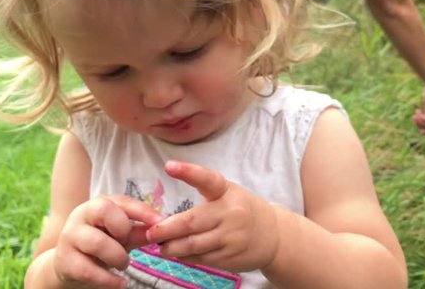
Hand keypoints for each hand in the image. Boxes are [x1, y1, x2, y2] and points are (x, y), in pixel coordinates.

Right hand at [53, 195, 164, 287]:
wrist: (69, 265)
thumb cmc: (102, 245)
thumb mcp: (122, 236)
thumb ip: (140, 232)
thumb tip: (162, 230)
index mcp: (99, 204)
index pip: (122, 201)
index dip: (142, 211)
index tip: (160, 223)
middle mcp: (82, 215)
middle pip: (103, 209)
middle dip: (123, 228)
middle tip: (128, 243)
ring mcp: (70, 236)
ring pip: (97, 242)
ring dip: (118, 257)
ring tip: (124, 265)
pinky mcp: (65, 260)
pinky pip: (88, 270)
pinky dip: (108, 280)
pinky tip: (120, 284)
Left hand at [146, 161, 279, 272]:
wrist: (274, 236)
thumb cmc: (243, 211)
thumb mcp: (230, 195)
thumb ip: (206, 199)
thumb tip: (169, 216)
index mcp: (228, 192)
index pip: (208, 179)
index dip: (188, 172)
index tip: (169, 166)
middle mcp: (231, 213)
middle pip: (191, 222)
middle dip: (166, 229)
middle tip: (150, 233)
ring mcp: (231, 237)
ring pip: (193, 245)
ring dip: (172, 247)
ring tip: (161, 246)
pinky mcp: (230, 257)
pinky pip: (201, 258)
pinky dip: (186, 257)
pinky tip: (180, 254)